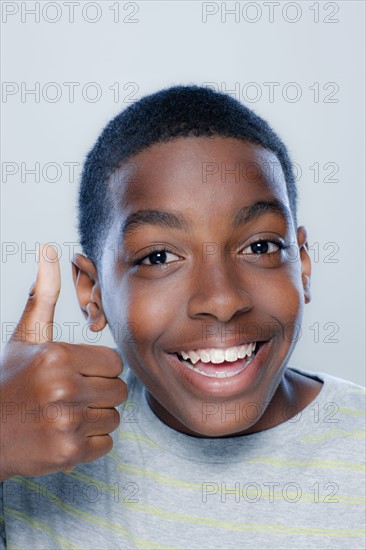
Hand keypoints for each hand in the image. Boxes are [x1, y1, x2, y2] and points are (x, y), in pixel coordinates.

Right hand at [0, 244, 125, 480]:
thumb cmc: (9, 381)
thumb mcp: (25, 336)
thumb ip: (43, 295)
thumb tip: (49, 250)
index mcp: (57, 357)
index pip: (114, 363)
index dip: (99, 369)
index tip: (79, 373)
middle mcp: (64, 389)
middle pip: (117, 391)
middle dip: (100, 393)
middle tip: (73, 395)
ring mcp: (66, 424)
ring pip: (113, 418)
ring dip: (96, 418)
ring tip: (67, 414)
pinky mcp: (68, 454)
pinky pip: (106, 444)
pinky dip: (91, 442)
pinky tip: (66, 433)